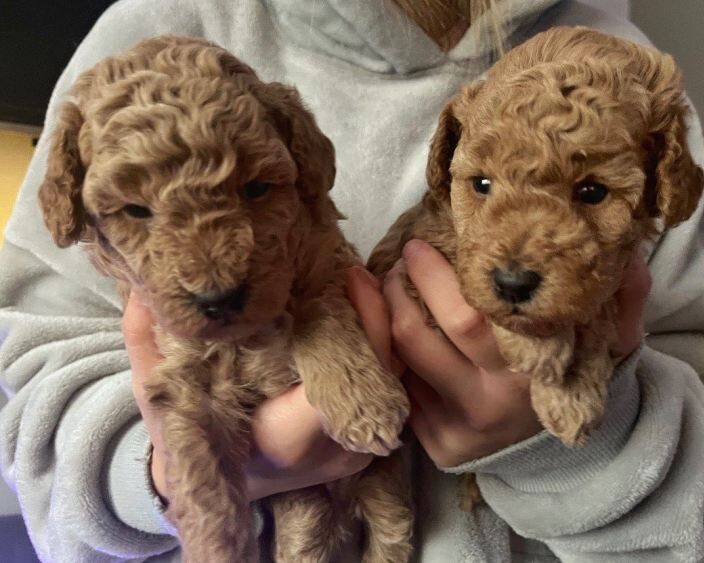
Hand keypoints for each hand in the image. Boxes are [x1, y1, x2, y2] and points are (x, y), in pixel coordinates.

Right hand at [122, 281, 395, 501]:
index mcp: (287, 438)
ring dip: (385, 327)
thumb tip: (144, 287)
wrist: (218, 481)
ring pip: (396, 379)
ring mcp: (357, 451)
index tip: (347, 277)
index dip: (361, 325)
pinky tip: (366, 312)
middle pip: (384, 375)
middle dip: (379, 315)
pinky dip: (383, 347)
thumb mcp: (158, 388)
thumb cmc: (192, 433)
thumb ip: (147, 340)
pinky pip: (391, 387)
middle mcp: (333, 451)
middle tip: (358, 271)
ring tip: (363, 282)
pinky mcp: (368, 443)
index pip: (344, 382)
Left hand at [373, 240, 648, 466]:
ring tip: (389, 283)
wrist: (564, 451)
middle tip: (400, 260)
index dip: (433, 277)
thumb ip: (622, 299)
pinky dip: (388, 352)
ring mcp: (460, 430)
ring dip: (382, 315)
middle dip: (398, 289)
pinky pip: (401, 391)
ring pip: (402, 362)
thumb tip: (627, 256)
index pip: (467, 317)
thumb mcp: (610, 342)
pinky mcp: (439, 446)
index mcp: (530, 375)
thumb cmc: (577, 377)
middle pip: (421, 336)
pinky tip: (389, 323)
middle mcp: (490, 405)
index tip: (419, 246)